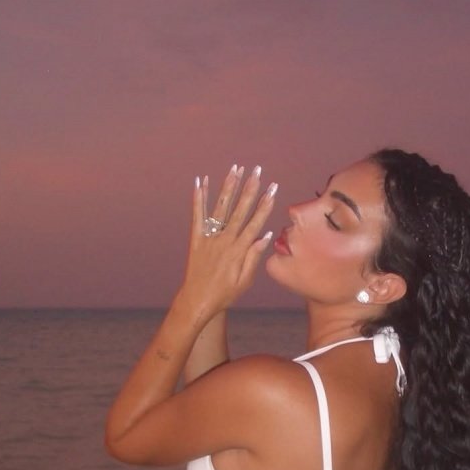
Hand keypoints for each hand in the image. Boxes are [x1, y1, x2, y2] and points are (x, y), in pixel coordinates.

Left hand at [180, 164, 277, 317]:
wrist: (197, 300)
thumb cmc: (224, 294)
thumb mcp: (245, 281)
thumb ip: (254, 257)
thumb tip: (265, 235)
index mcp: (239, 251)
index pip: (255, 222)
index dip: (265, 204)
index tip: (273, 188)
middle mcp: (224, 240)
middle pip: (240, 210)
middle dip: (250, 189)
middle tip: (257, 171)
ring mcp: (209, 238)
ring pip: (221, 208)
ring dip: (228, 187)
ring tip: (235, 169)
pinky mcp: (196, 238)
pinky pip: (197, 214)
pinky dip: (198, 197)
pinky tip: (201, 180)